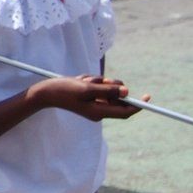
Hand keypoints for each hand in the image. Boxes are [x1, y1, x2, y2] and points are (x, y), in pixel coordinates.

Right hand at [27, 74, 144, 120]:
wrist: (45, 92)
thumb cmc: (64, 90)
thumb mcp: (86, 88)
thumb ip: (108, 90)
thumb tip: (127, 92)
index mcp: (99, 112)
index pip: (125, 111)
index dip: (138, 105)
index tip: (148, 97)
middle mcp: (99, 111)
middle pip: (116, 97)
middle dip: (110, 86)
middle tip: (97, 80)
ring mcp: (94, 105)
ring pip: (107, 90)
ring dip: (98, 81)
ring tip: (83, 80)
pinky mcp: (89, 99)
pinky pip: (99, 88)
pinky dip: (93, 82)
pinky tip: (80, 80)